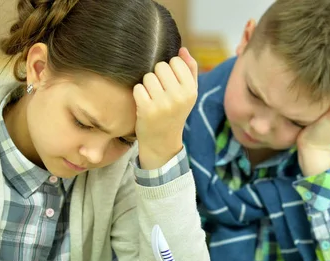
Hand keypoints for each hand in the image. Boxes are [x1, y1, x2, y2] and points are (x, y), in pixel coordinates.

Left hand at [133, 47, 197, 169]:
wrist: (163, 141)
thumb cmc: (175, 112)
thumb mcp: (188, 93)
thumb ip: (189, 70)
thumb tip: (182, 49)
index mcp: (191, 90)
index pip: (175, 61)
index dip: (170, 70)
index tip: (170, 83)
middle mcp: (179, 96)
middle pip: (160, 66)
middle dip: (157, 76)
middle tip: (160, 92)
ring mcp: (163, 104)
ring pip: (148, 76)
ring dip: (147, 85)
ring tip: (152, 98)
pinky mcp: (147, 110)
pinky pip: (138, 88)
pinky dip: (138, 94)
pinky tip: (144, 104)